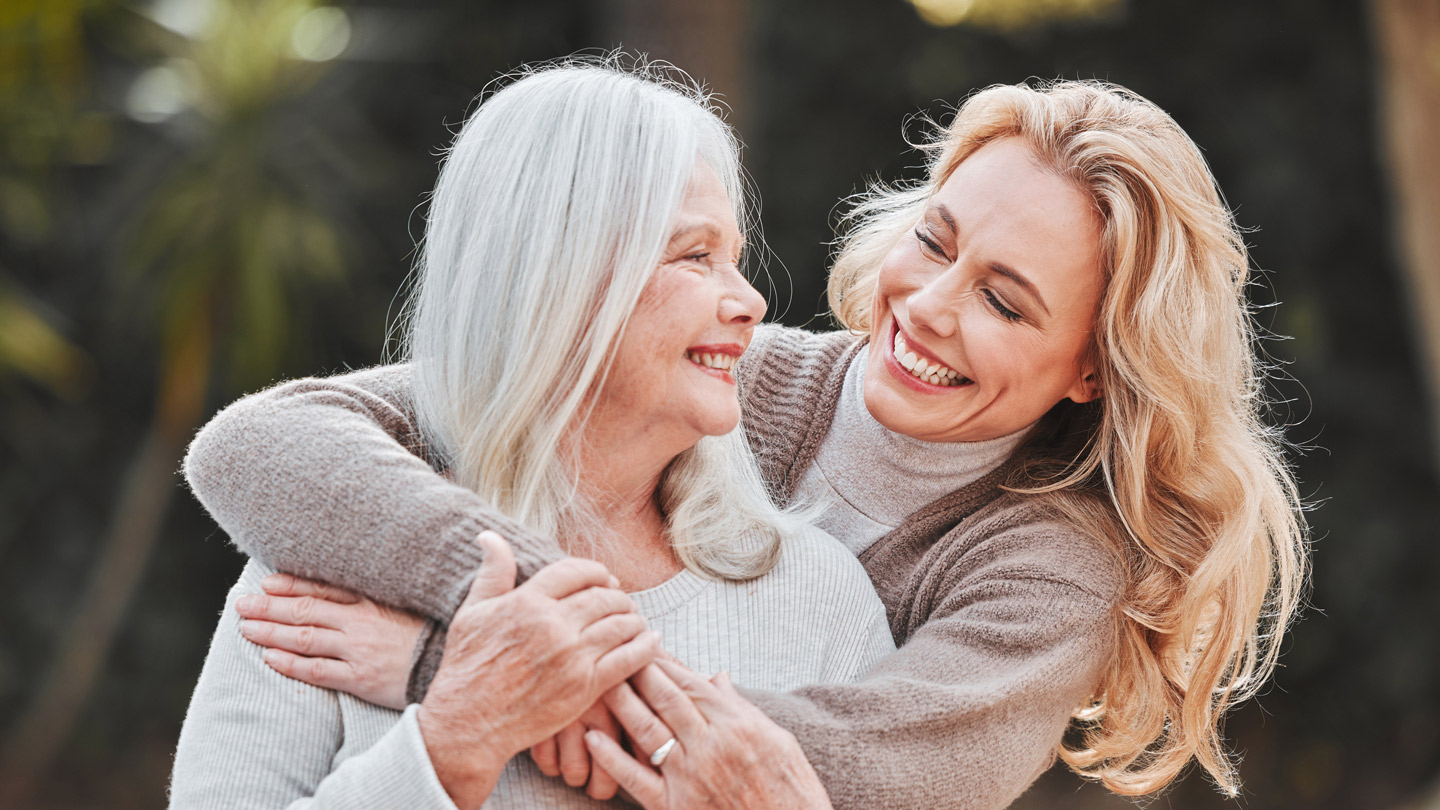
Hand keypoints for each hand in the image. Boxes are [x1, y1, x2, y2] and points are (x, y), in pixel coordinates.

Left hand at [235, 572, 422, 709]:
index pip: (323, 588)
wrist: (452, 664)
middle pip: (306, 611)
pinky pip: (318, 670)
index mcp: (372, 600)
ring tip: (246, 629)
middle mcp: (360, 622)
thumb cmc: (433, 634)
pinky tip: (270, 659)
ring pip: (305, 638)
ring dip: (271, 632)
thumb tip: (348, 588)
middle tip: (242, 604)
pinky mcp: (360, 678)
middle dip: (270, 606)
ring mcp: (358, 650)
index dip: (292, 584)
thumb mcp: (409, 603)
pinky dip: (291, 664)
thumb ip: (380, 595)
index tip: (266, 582)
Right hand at [418, 531, 658, 809]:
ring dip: (633, 619)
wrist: (468, 724)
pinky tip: (651, 641)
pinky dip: (645, 647)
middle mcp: (553, 624)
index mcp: (527, 601)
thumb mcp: (472, 613)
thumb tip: (489, 535)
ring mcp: (572, 656)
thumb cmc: (466, 668)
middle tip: (623, 601)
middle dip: (619, 596)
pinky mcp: (585, 687)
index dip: (596, 571)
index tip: (603, 579)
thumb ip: (492, 573)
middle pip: (604, 596)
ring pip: (621, 624)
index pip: (576, 571)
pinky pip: (628, 659)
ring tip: (635, 620)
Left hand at [584, 659, 832, 809]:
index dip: (665, 661)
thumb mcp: (780, 741)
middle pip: (665, 697)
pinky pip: (637, 779)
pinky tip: (592, 739)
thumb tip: (717, 678)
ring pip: (647, 729)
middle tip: (616, 650)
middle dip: (639, 671)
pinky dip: (612, 758)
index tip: (645, 644)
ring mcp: (691, 776)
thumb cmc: (793, 793)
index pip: (691, 682)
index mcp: (738, 724)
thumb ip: (743, 708)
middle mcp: (711, 744)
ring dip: (621, 703)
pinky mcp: (676, 807)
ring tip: (600, 681)